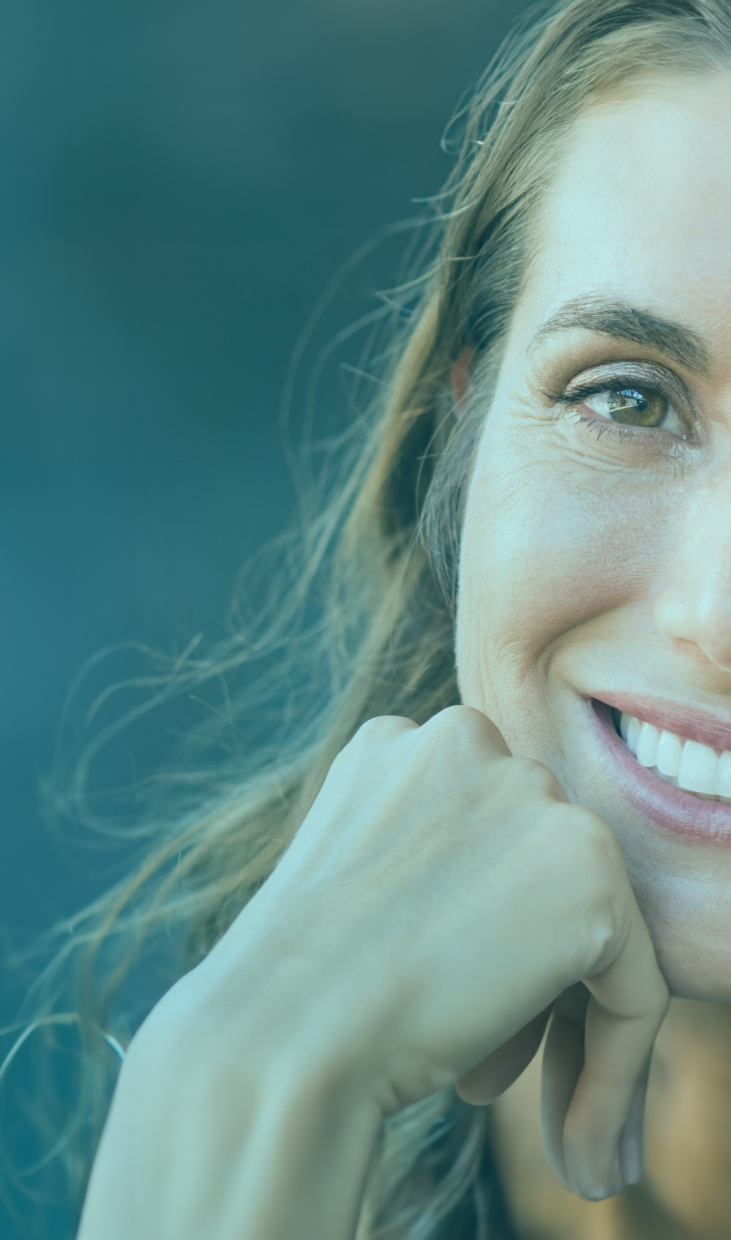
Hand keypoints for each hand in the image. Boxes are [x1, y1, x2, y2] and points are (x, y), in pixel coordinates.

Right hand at [253, 706, 667, 1196]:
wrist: (282, 1031)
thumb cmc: (295, 984)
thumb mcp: (351, 882)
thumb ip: (425, 858)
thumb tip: (494, 913)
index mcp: (401, 742)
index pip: (477, 829)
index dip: (466, 922)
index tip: (441, 1003)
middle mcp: (469, 740)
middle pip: (532, 864)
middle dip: (510, 958)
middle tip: (476, 1062)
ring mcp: (532, 795)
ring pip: (584, 921)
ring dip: (554, 1010)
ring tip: (505, 1088)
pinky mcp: (590, 869)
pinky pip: (631, 985)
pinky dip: (612, 1066)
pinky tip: (570, 1137)